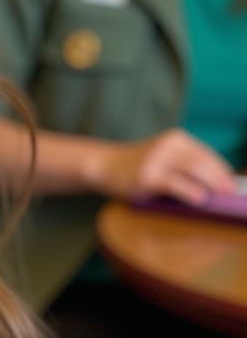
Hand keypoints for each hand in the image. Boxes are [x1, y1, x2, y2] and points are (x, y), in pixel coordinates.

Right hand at [90, 128, 235, 204]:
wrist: (104, 166)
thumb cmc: (137, 166)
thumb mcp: (163, 157)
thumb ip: (185, 164)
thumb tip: (216, 183)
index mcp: (175, 138)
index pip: (206, 154)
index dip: (222, 169)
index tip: (234, 184)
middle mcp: (167, 145)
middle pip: (202, 161)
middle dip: (220, 178)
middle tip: (230, 193)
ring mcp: (155, 160)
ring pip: (192, 170)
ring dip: (211, 184)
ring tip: (221, 196)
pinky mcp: (146, 177)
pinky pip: (174, 184)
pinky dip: (190, 191)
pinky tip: (200, 199)